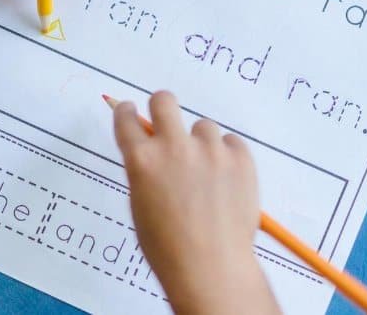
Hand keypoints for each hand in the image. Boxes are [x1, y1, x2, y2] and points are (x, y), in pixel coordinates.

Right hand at [113, 92, 278, 313]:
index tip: (130, 110)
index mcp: (142, 161)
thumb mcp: (141, 206)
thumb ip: (145, 172)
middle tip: (166, 120)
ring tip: (206, 176)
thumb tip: (151, 153)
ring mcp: (209, 150)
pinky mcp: (240, 158)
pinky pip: (231, 143)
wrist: (210, 267)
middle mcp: (174, 147)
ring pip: (203, 127)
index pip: (126, 119)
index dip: (127, 112)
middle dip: (161, 106)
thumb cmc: (169, 247)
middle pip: (163, 101)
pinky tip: (225, 182)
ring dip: (201, 144)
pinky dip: (227, 156)